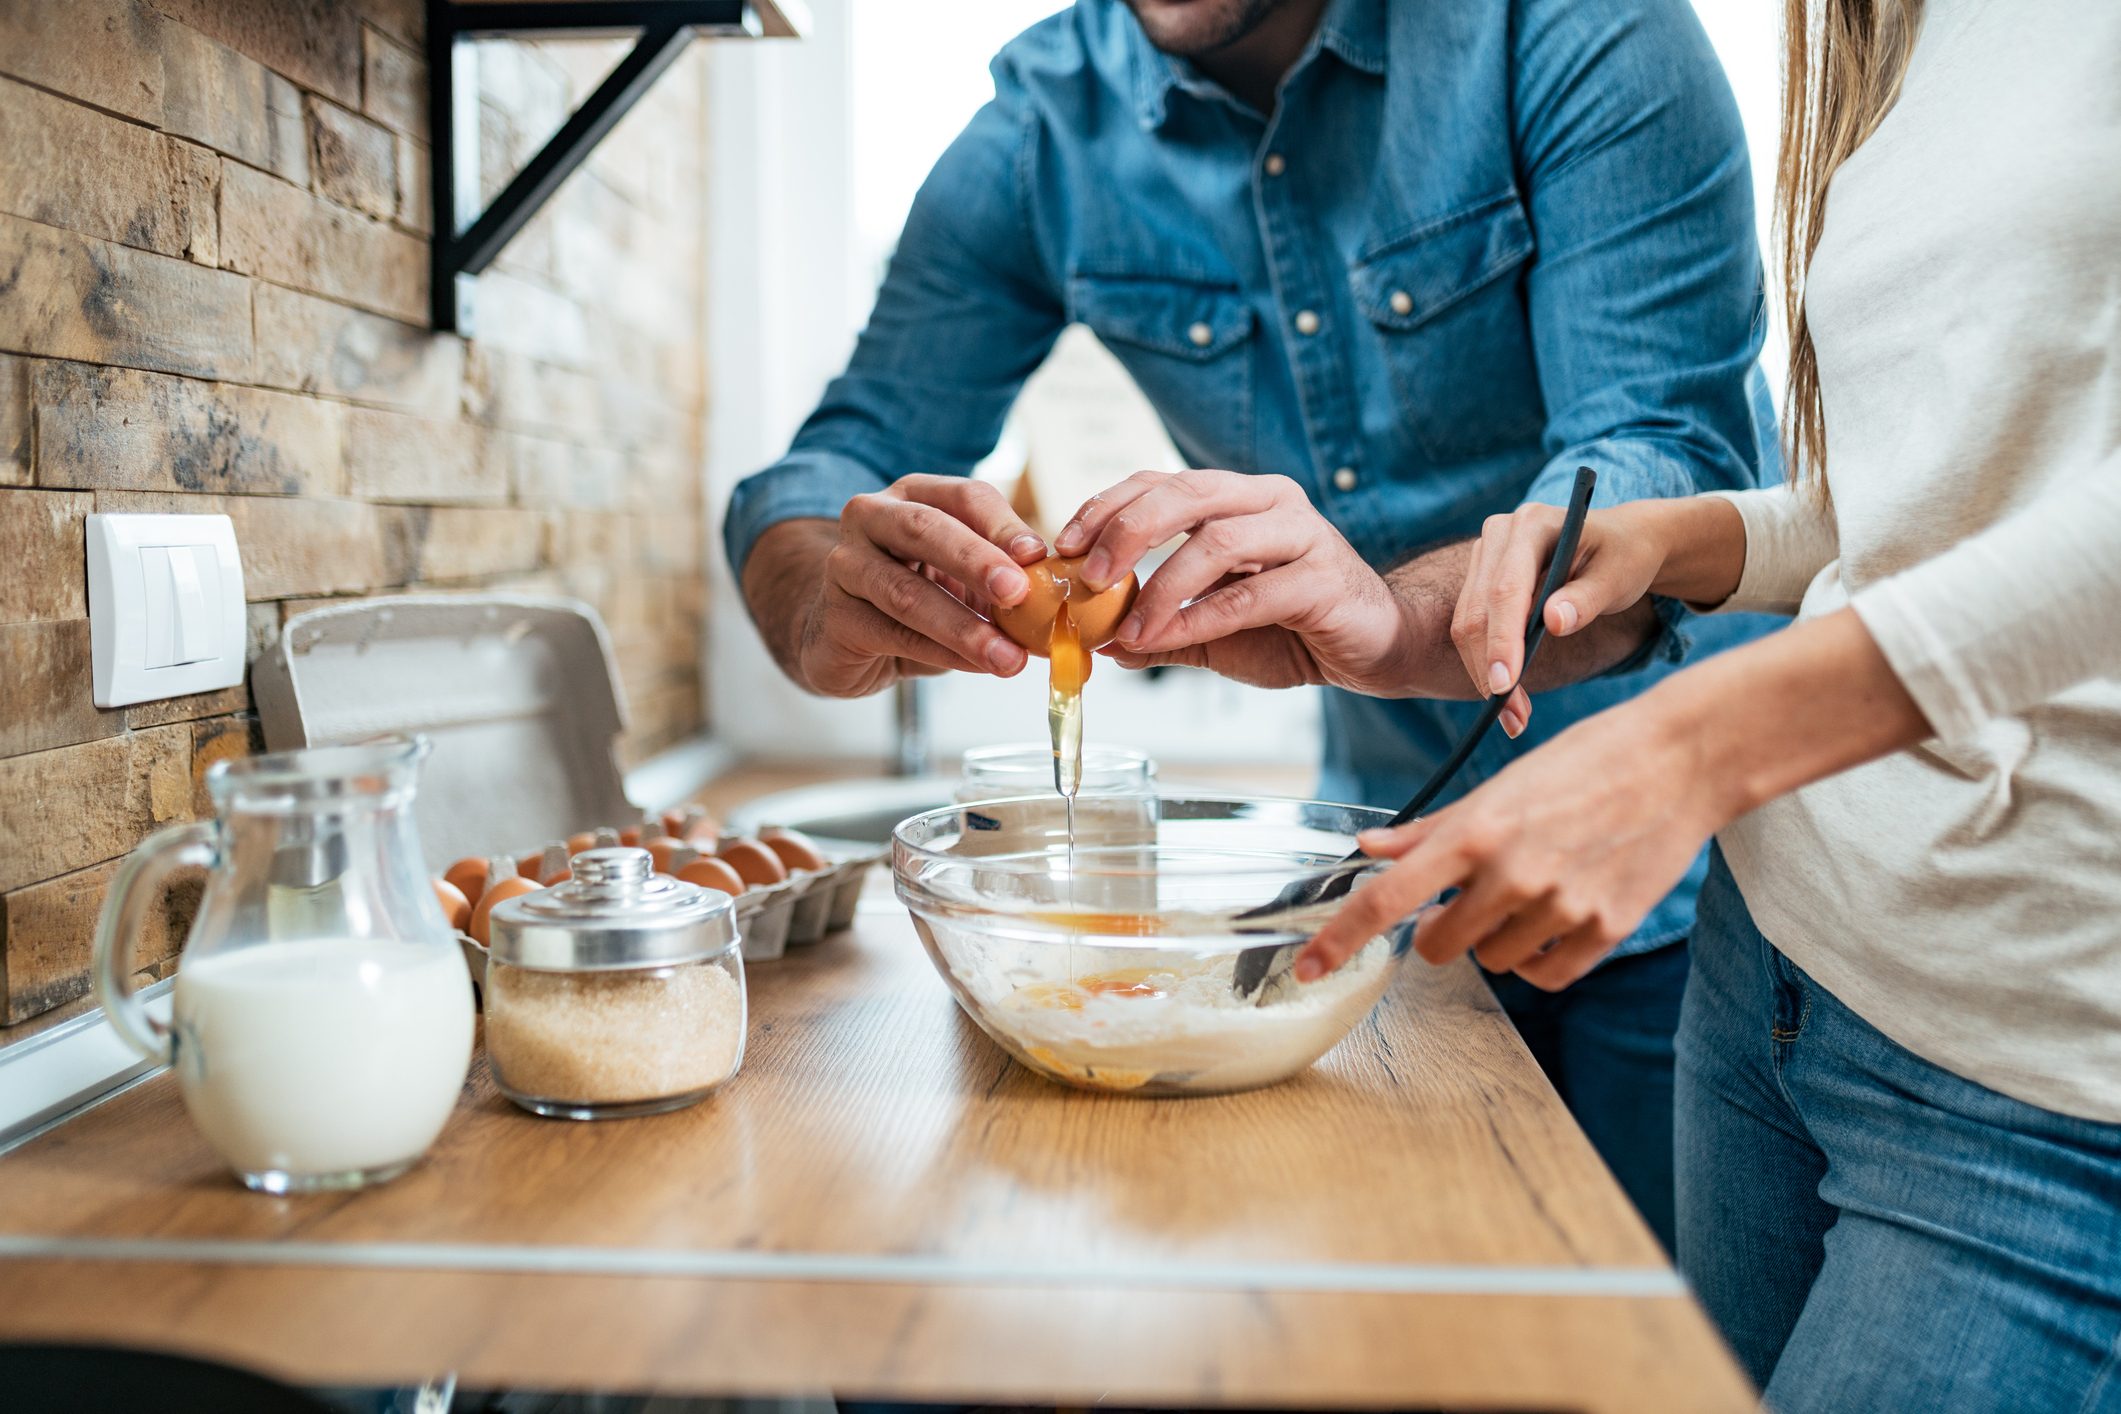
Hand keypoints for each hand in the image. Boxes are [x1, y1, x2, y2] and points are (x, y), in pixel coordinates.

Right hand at [741, 476, 1047, 697]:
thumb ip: (1003, 579)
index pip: (964, 496)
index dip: (1003, 525)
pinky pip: (895, 635)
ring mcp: (846, 565)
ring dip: (963, 626)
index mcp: (915, 495)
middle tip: (1018, 592)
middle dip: (976, 561)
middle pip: (925, 529)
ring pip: (906, 592)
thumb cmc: (915, 594)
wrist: (844, 634)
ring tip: (1008, 657)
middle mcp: (873, 518)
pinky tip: (974, 666)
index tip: (1038, 555)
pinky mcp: (837, 617)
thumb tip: (1063, 602)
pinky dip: (941, 653)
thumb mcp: (962, 577)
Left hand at [1054, 470, 1421, 693]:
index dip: (1107, 506)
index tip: (1063, 544)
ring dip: (1161, 585)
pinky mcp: (1322, 578)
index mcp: (1238, 498)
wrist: (1378, 646)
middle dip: (1126, 531)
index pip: (1160, 482)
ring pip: (1217, 539)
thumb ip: (1161, 631)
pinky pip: (1249, 594)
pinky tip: (1166, 640)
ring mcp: (1301, 534)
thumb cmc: (1297, 627)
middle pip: (1186, 493)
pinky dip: (1198, 618)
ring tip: (1127, 626)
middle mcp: (1269, 501)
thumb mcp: (1213, 631)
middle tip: (1086, 575)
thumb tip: (1100, 642)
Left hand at [1295, 607, 1931, 989]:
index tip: (1307, 969)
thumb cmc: (1585, 762)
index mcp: (1475, 831)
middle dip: (1444, 928)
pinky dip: (1543, 957)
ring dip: (1499, 938)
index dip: (1339, 940)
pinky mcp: (1605, 930)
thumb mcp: (1500, 784)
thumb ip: (1432, 828)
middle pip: (1438, 947)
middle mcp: (1512, 873)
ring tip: (1535, 887)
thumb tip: (1370, 849)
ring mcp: (1561, 906)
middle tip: (1476, 892)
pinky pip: (1547, 976)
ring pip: (1494, 962)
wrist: (1681, 760)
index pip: (1387, 900)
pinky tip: (1560, 914)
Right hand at [1450, 502, 1671, 736]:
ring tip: (1513, 718)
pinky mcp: (1481, 577)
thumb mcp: (1619, 576)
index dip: (1502, 639)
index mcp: (1532, 524)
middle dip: (1490, 668)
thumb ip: (1587, 598)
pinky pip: (1474, 626)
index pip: (1506, 589)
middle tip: (1513, 719)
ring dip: (1485, 674)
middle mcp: (1499, 534)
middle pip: (1477, 611)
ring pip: (1467, 624)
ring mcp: (1486, 555)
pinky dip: (1487, 664)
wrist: (1621, 541)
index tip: (1505, 686)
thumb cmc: (1624, 557)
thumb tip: (1553, 623)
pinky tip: (1507, 697)